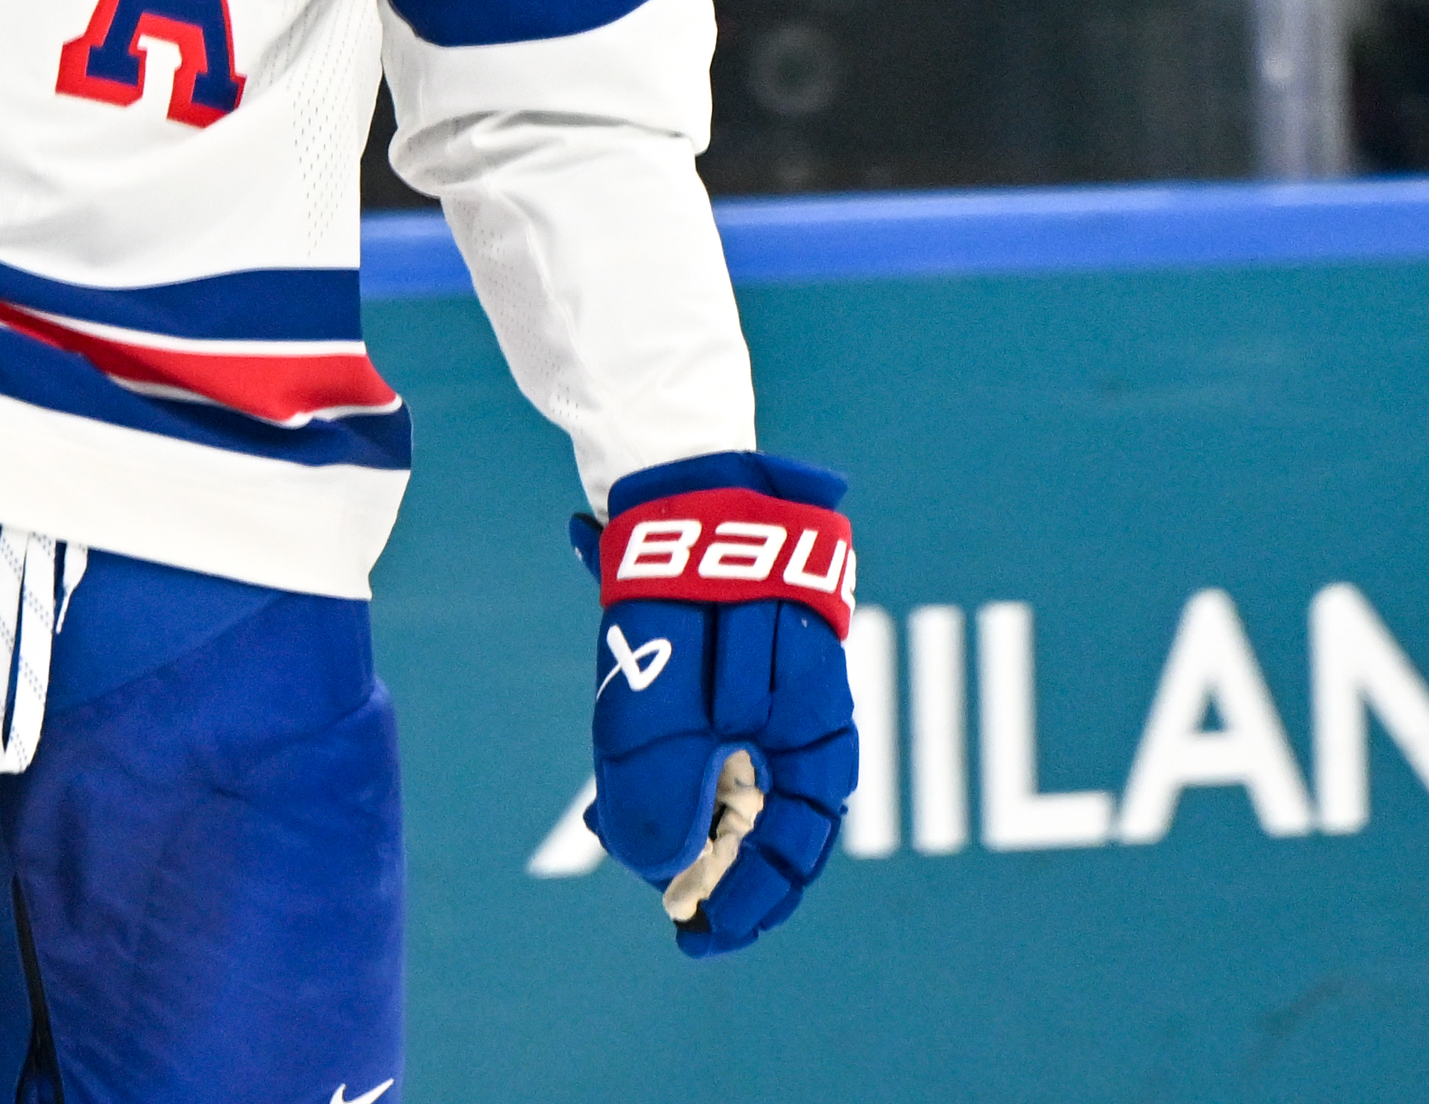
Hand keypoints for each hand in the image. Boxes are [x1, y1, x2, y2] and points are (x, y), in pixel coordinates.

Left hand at [574, 451, 857, 956]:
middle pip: (760, 827)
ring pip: (729, 786)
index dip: (747, 907)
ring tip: (612, 833)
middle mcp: (802, 727)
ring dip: (678, 820)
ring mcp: (768, 697)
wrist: (689, 488)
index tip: (693, 939)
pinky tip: (617, 785)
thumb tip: (656, 875)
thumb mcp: (663, 710)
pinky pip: (709, 741)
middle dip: (703, 866)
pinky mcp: (731, 670)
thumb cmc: (690, 600)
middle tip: (650, 896)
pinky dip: (668, 771)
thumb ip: (661, 795)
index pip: (794, 856)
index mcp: (815, 744)